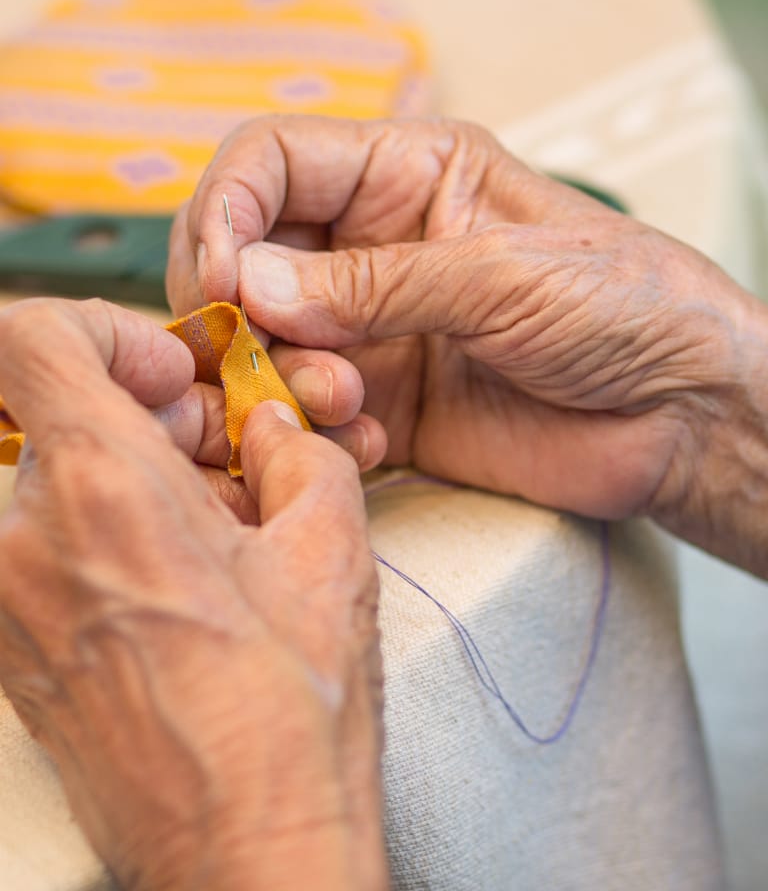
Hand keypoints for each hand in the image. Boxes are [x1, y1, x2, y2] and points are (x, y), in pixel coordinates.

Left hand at [0, 298, 385, 890]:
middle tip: (220, 454)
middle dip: (139, 410)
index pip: (29, 338)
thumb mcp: (330, 546)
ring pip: (42, 476)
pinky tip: (182, 569)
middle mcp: (22, 539)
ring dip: (123, 469)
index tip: (173, 377)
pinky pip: (36, 541)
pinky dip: (100, 525)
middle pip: (45, 409)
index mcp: (103, 491)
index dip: (106, 331)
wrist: (246, 845)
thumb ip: (299, 451)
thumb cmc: (290, 708)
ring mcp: (3, 601)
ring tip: (211, 519)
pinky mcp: (7, 650)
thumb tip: (271, 428)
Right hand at [168, 116, 753, 518]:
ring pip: (265, 339)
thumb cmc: (627, 309)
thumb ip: (376, 283)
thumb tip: (245, 283)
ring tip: (346, 400)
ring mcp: (382, 327)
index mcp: (413, 171)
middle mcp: (381, 243)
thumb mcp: (504, 276)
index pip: (272, 159)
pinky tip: (374, 445)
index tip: (222, 279)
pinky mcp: (391, 405)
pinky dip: (314, 431)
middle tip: (260, 352)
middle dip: (237, 304)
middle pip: (247, 250)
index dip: (226, 208)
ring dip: (276, 374)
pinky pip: (308, 413)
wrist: (688, 416)